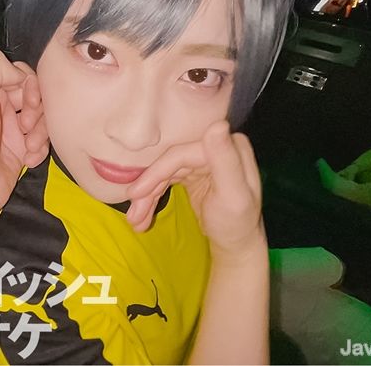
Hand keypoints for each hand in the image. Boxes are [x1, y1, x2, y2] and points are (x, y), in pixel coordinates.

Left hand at [0, 48, 48, 215]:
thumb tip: (21, 73)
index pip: (21, 72)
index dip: (31, 86)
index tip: (28, 103)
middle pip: (37, 95)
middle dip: (38, 111)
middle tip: (26, 127)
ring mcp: (11, 130)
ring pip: (43, 119)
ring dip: (41, 133)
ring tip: (27, 148)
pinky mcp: (20, 151)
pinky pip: (43, 142)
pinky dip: (40, 150)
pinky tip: (27, 161)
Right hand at [125, 120, 263, 258]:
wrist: (235, 246)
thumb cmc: (238, 224)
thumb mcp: (234, 196)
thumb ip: (226, 161)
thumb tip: (218, 125)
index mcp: (229, 147)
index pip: (183, 154)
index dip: (157, 172)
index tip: (135, 193)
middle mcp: (214, 148)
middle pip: (171, 164)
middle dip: (148, 189)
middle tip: (132, 213)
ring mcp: (201, 160)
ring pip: (164, 173)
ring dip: (147, 197)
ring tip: (135, 221)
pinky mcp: (191, 173)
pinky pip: (165, 181)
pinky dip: (152, 198)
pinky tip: (142, 216)